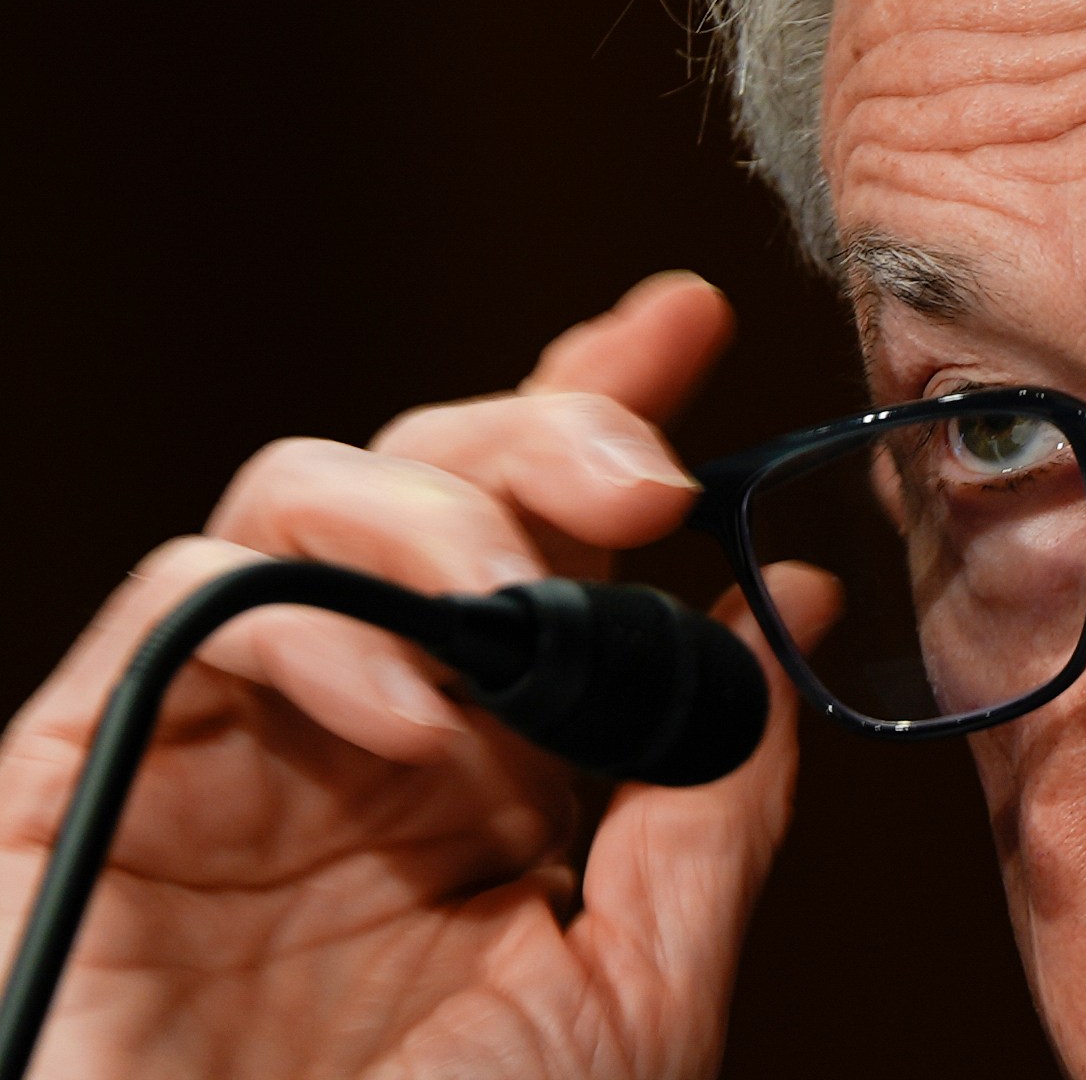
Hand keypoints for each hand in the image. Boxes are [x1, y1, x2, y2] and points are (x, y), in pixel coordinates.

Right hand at [0, 273, 831, 1078]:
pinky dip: (319, 624)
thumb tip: (784, 615)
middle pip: (425, 483)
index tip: (682, 321)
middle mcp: (354, 738)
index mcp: (481, 775)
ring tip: (526, 602)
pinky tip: (422, 709)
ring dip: (434, 514)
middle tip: (646, 465)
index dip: (597, 410)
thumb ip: (706, 803)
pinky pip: (185, 614)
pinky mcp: (76, 778)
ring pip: (293, 503)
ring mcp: (217, 749)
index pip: (539, 545)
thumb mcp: (633, 987)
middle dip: (539, 428)